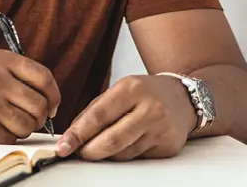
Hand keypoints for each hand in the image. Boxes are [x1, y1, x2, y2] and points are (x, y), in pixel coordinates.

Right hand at [0, 49, 61, 143]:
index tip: (52, 104)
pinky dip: (6, 137)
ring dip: (22, 129)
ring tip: (4, 122)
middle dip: (38, 116)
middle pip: (40, 104)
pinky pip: (12, 138)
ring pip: (29, 124)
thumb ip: (16, 75)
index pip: (43, 76)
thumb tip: (51, 95)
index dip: (53, 94)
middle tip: (27, 118)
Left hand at [55, 74, 196, 160]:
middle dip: (89, 151)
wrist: (183, 98)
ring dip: (105, 154)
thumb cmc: (145, 93)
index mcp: (132, 89)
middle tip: (77, 153)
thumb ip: (95, 110)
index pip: (98, 116)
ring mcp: (161, 129)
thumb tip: (72, 135)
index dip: (77, 134)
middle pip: (111, 140)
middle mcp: (150, 109)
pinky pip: (137, 158)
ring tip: (99, 146)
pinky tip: (124, 144)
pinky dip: (123, 155)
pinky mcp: (168, 147)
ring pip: (122, 153)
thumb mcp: (119, 90)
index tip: (62, 146)